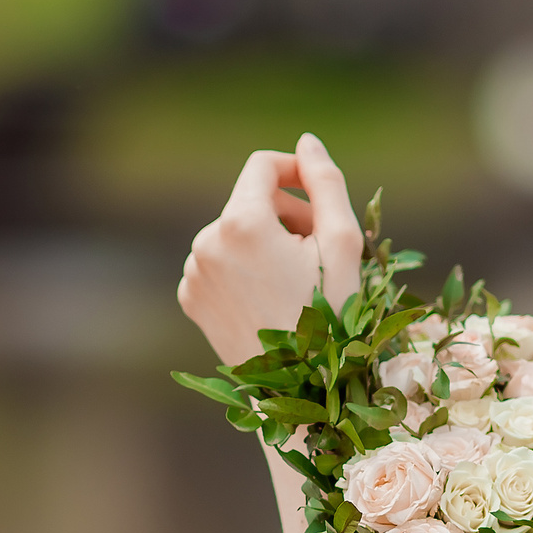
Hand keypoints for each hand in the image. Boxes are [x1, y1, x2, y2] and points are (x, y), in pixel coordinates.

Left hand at [179, 134, 363, 366]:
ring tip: (298, 280)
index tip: (320, 196)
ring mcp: (194, 273)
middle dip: (288, 216)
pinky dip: (245, 270)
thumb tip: (307, 142)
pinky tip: (271, 299)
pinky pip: (220, 264)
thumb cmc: (330, 316)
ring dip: (268, 244)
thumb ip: (325, 182)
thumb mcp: (342, 243)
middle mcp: (206, 242)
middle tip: (322, 252)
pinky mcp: (191, 298)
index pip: (262, 166)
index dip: (296, 171)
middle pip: (251, 202)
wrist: (298, 390)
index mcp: (241, 224)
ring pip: (236, 234)